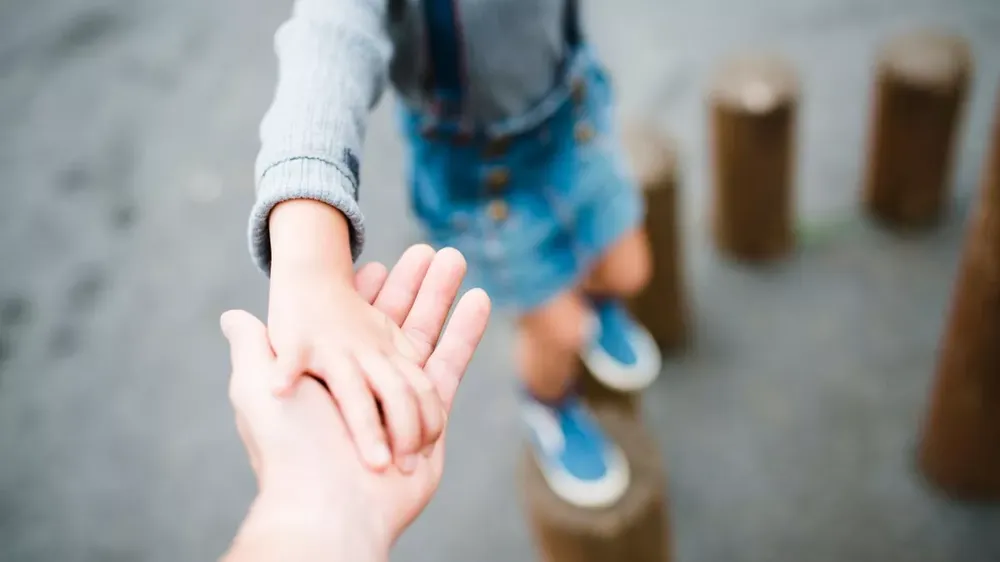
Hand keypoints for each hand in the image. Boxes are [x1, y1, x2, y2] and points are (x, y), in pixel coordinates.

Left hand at [224, 247, 490, 548]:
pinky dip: (465, 333)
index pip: (350, 323)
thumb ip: (253, 348)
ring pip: (424, 338)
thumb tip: (232, 316)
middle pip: (394, 324)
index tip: (377, 264)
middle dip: (414, 286)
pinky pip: (449, 367)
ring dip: (441, 297)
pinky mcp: (429, 419)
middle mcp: (364, 385)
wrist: (328, 507)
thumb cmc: (289, 447)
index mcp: (328, 375)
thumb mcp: (254, 388)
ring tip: (456, 257)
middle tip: (432, 249)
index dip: (365, 293)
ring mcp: (398, 402)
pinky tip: (479, 299)